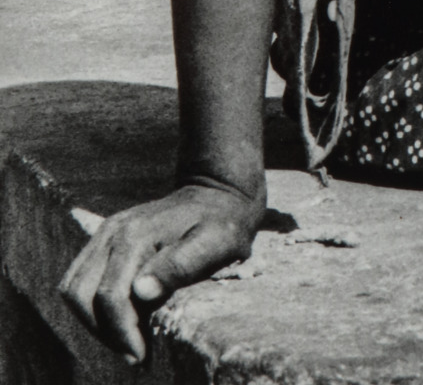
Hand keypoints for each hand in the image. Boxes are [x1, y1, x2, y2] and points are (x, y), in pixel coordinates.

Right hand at [59, 180, 265, 363]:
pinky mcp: (105, 237)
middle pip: (80, 295)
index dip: (122, 333)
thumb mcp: (217, 242)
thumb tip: (141, 291)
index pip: (110, 297)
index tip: (141, 356)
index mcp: (136, 235)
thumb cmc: (223, 222)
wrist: (216, 191)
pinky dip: (90, 305)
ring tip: (127, 337)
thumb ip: (181, 265)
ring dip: (93, 320)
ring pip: (73, 288)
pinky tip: (121, 317)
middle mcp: (113, 232)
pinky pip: (78, 278)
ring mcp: (106, 232)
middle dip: (103, 331)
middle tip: (134, 351)